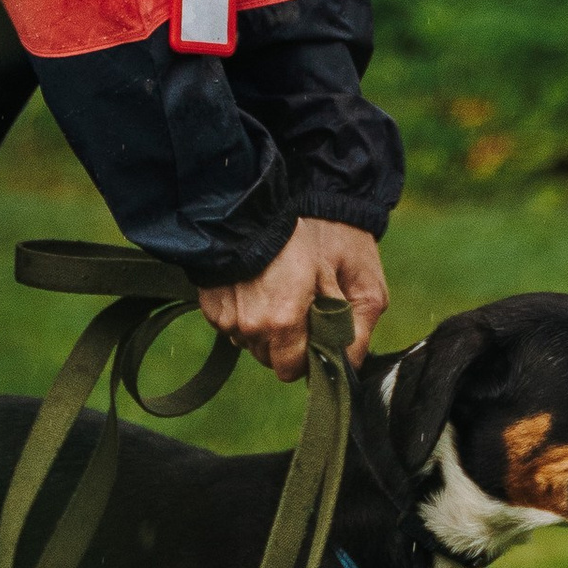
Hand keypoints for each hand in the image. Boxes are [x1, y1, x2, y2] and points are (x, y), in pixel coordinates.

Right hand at [199, 219, 388, 381]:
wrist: (263, 197)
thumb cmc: (318, 231)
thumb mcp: (355, 274)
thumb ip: (358, 326)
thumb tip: (351, 366)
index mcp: (283, 322)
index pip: (292, 370)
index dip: (308, 355)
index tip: (316, 331)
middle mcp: (249, 326)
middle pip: (270, 357)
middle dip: (288, 340)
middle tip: (300, 301)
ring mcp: (226, 316)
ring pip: (250, 341)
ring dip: (265, 326)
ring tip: (278, 286)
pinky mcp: (210, 304)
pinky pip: (231, 324)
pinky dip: (246, 311)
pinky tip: (257, 282)